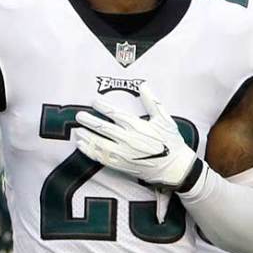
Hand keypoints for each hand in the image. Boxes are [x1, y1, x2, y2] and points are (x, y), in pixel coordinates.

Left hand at [74, 83, 197, 192]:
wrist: (175, 168)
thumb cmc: (171, 142)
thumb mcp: (165, 119)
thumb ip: (152, 102)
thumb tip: (143, 85)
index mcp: (138, 126)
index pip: (115, 114)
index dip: (103, 107)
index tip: (94, 101)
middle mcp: (128, 139)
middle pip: (103, 128)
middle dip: (89, 121)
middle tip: (79, 115)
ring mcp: (123, 153)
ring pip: (99, 143)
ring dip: (86, 136)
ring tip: (77, 130)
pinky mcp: (121, 165)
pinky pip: (101, 158)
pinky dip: (89, 151)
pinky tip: (81, 145)